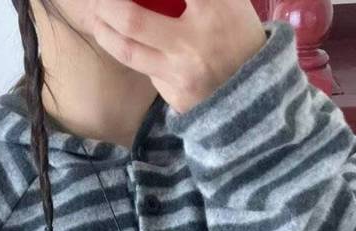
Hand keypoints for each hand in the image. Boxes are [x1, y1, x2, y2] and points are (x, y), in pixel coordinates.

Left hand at [91, 0, 267, 114]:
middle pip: (131, 19)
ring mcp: (181, 75)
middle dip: (106, 4)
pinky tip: (125, 42)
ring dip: (104, 30)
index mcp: (214, 10)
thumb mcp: (229, 1)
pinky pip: (146, 70)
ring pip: (126, 50)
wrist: (259, 94)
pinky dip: (133, 53)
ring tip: (96, 18)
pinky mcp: (175, 97)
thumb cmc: (240, 36)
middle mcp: (193, 44)